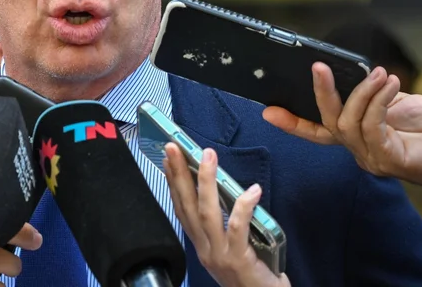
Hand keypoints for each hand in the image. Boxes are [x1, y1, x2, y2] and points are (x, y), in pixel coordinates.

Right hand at [164, 145, 289, 286]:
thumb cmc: (253, 278)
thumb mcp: (230, 252)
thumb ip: (224, 229)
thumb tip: (224, 194)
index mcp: (201, 246)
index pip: (181, 209)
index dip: (173, 183)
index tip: (168, 159)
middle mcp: (205, 250)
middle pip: (188, 206)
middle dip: (179, 174)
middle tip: (174, 147)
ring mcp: (219, 255)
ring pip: (207, 213)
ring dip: (206, 181)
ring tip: (208, 155)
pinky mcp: (239, 260)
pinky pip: (238, 228)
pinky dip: (243, 206)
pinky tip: (252, 190)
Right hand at [262, 63, 421, 188]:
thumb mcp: (394, 102)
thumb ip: (369, 95)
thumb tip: (350, 75)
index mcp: (358, 139)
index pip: (317, 132)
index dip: (292, 122)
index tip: (269, 111)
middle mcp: (360, 152)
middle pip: (327, 122)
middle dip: (320, 92)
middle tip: (317, 67)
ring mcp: (372, 158)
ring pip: (348, 122)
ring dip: (362, 92)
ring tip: (379, 74)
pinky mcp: (388, 159)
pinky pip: (371, 125)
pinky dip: (377, 101)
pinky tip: (389, 84)